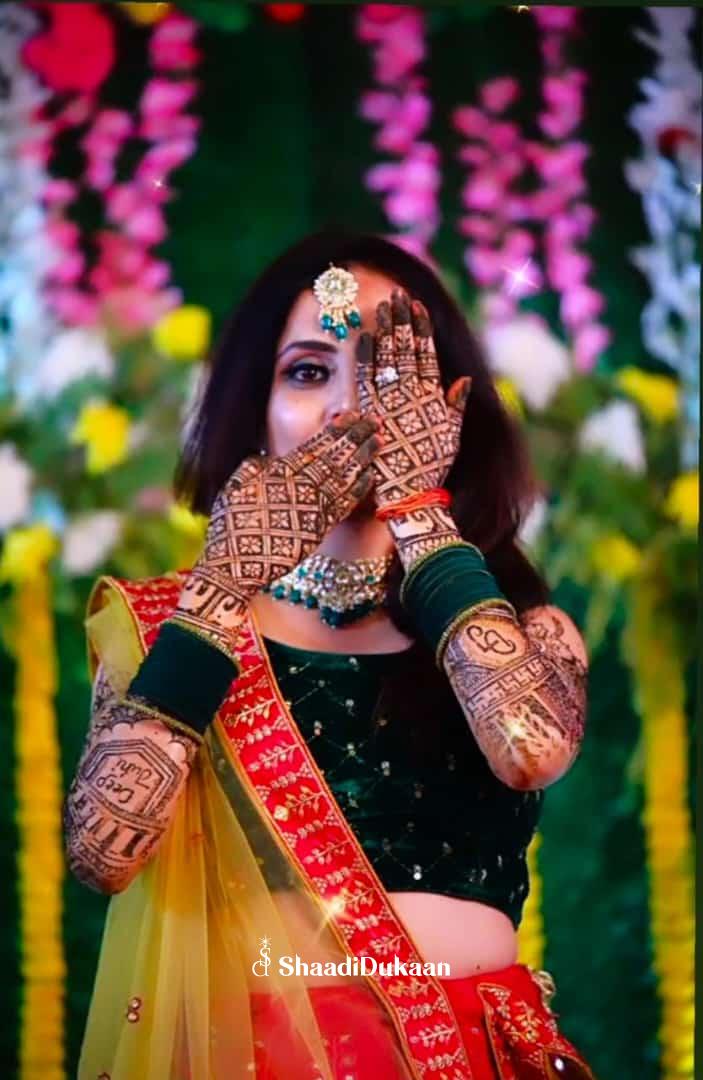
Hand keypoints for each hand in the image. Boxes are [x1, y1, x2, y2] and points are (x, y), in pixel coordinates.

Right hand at [173, 412, 382, 649]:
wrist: (237, 564)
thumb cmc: (231, 524)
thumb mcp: (235, 484)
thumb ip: (255, 465)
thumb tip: (267, 457)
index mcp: (281, 470)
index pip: (317, 443)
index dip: (338, 429)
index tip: (352, 417)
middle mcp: (302, 485)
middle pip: (337, 455)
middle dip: (357, 436)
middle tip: (374, 422)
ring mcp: (314, 507)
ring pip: (346, 476)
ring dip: (364, 457)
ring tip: (377, 441)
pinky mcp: (320, 528)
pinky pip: (346, 502)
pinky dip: (360, 488)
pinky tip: (370, 476)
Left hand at [356, 288, 471, 510]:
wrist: (409, 495)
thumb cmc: (431, 469)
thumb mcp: (451, 436)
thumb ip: (455, 405)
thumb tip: (461, 379)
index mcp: (434, 396)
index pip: (427, 353)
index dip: (421, 327)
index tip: (416, 306)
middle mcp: (412, 394)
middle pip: (406, 348)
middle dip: (401, 319)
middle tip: (396, 294)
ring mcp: (390, 401)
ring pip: (387, 357)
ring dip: (384, 330)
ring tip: (381, 306)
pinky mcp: (371, 412)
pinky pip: (365, 378)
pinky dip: (365, 356)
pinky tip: (362, 336)